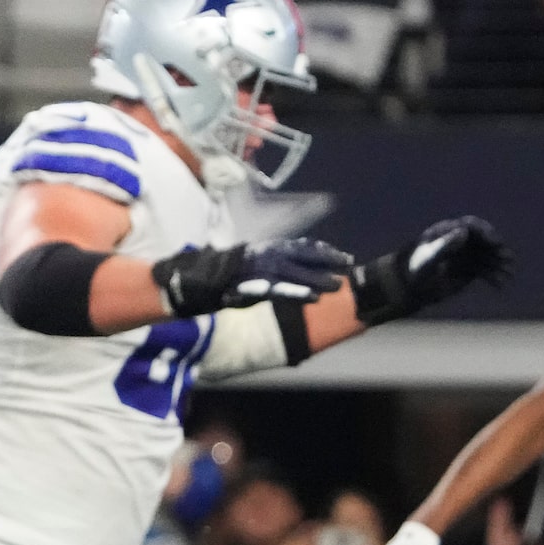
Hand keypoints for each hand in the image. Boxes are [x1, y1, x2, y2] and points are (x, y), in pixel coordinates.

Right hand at [150, 237, 349, 315]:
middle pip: (304, 256)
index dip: (321, 250)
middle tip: (349, 264)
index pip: (299, 245)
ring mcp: (261, 270)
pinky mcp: (255, 286)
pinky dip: (298, 293)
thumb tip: (283, 272)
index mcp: (265, 248)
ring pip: (297, 273)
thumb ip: (265, 268)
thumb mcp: (247, 265)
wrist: (194, 279)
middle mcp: (265, 255)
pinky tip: (313, 299)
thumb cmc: (218, 275)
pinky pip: (281, 290)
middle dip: (328, 261)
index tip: (339, 255)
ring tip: (338, 286)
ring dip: (319, 279)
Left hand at [351, 215, 512, 326]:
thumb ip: (445, 245)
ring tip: (508, 274)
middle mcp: (459, 241)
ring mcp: (465, 255)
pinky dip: (493, 277)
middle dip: (497, 250)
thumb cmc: (414, 270)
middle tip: (507, 259)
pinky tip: (500, 285)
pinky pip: (485, 271)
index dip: (485, 232)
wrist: (408, 288)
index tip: (495, 241)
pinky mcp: (468, 270)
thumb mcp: (429, 258)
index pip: (471, 226)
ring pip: (487, 257)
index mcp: (448, 232)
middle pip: (483, 241)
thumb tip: (463, 232)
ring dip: (499, 265)